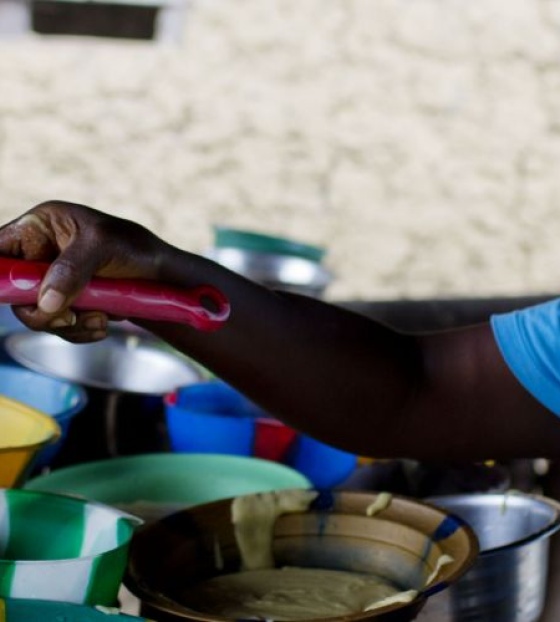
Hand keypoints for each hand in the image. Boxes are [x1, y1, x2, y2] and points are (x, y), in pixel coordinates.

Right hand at [0, 201, 163, 341]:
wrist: (165, 279)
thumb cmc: (137, 249)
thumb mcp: (103, 246)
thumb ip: (71, 269)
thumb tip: (44, 302)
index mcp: (41, 227)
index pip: (1, 251)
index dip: (2, 276)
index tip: (18, 296)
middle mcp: (42, 254)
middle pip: (15, 292)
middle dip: (41, 312)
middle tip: (68, 319)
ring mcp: (55, 282)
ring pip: (38, 315)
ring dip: (68, 325)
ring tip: (100, 319)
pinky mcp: (69, 304)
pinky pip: (59, 326)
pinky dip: (80, 331)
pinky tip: (103, 324)